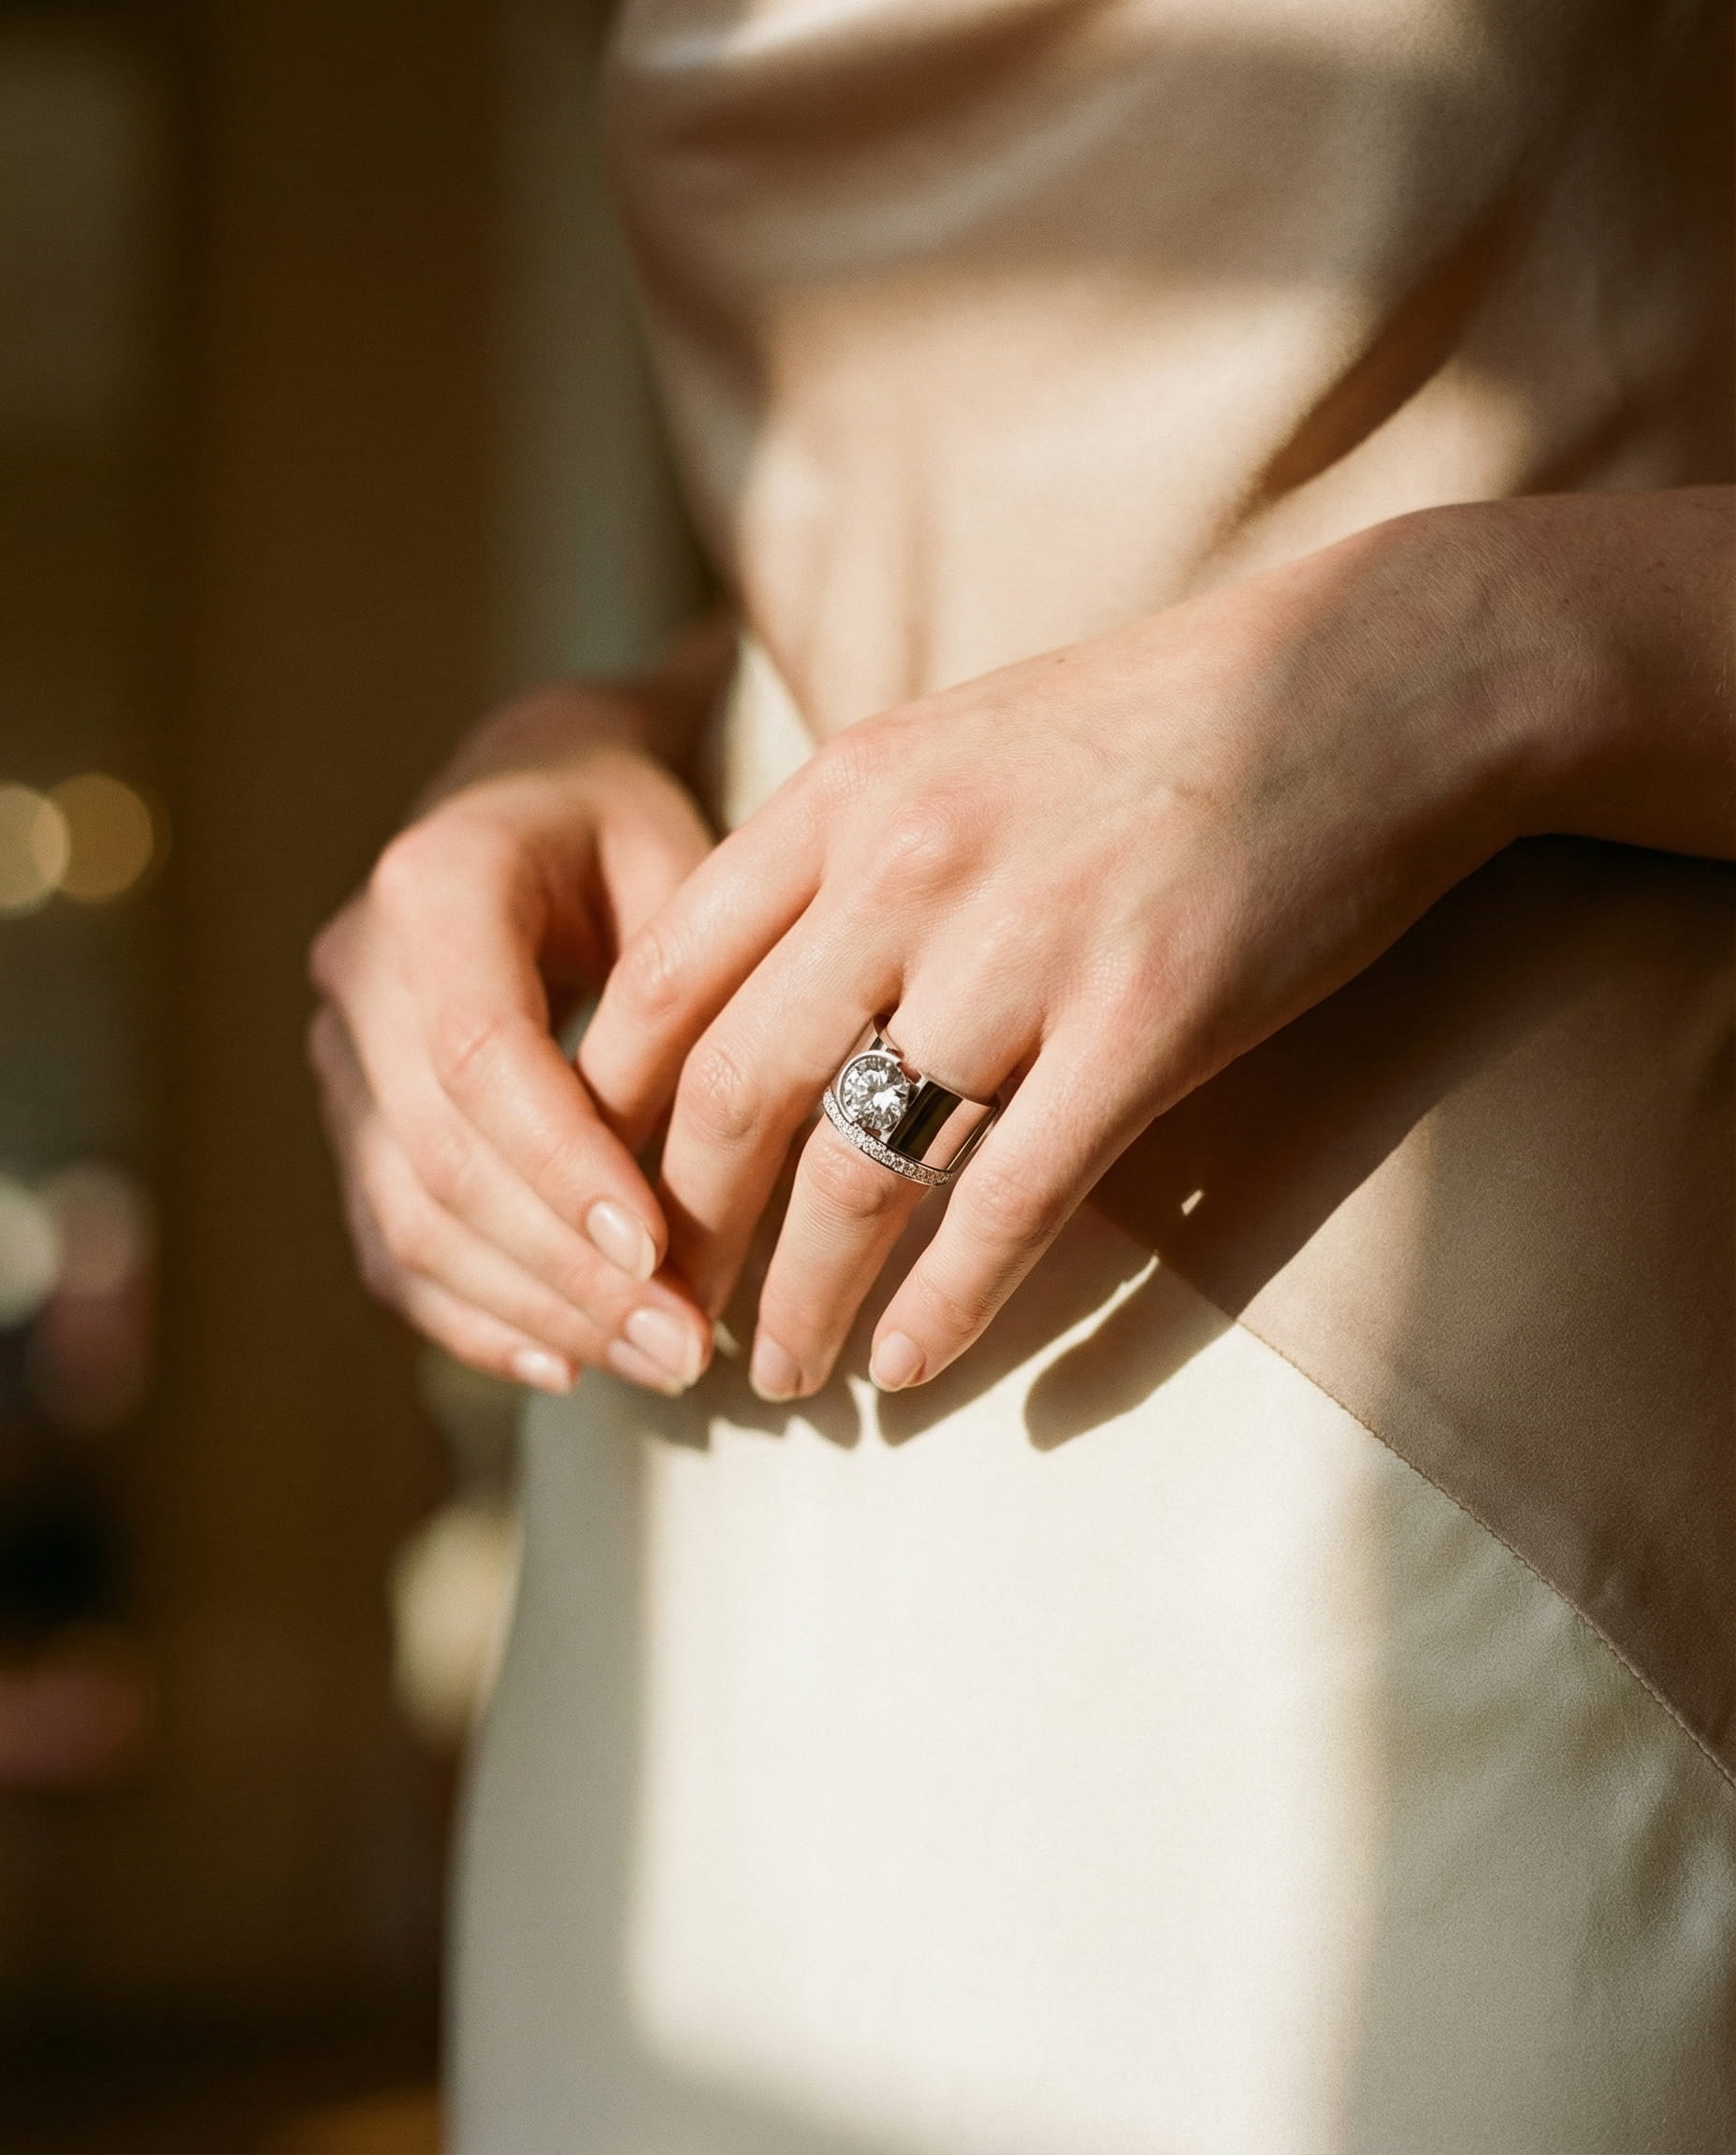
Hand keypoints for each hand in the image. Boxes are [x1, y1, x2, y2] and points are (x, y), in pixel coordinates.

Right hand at [309, 674, 720, 1396]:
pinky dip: (475, 1316)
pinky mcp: (354, 1120)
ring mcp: (341, 1053)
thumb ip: (694, 998)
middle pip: (440, 1154)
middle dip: (566, 1269)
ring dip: (533, 1310)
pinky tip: (568, 1362)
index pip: (480, 1051)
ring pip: (408, 1218)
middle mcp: (358, 968)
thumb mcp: (688, 864)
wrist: (536, 798)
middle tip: (688, 1346)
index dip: (564, 1164)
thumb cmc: (638, 831)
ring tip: (658, 1362)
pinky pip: (391, 1244)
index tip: (661, 1251)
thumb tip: (731, 1170)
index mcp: (436, 881)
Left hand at [578, 498, 1684, 1401]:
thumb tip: (760, 982)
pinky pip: (1012, 1201)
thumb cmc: (1158, 718)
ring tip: (781, 1377)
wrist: (1368, 678)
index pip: (666, 979)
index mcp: (845, 792)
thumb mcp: (958, 743)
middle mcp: (906, 867)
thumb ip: (846, 848)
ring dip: (803, 1296)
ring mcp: (1024, 949)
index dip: (614, 1112)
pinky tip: (910, 1368)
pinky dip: (948, 1304)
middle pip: (735, 1092)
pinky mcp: (1145, 1025)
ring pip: (855, 1169)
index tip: (604, 1195)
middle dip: (686, 1232)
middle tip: (671, 1317)